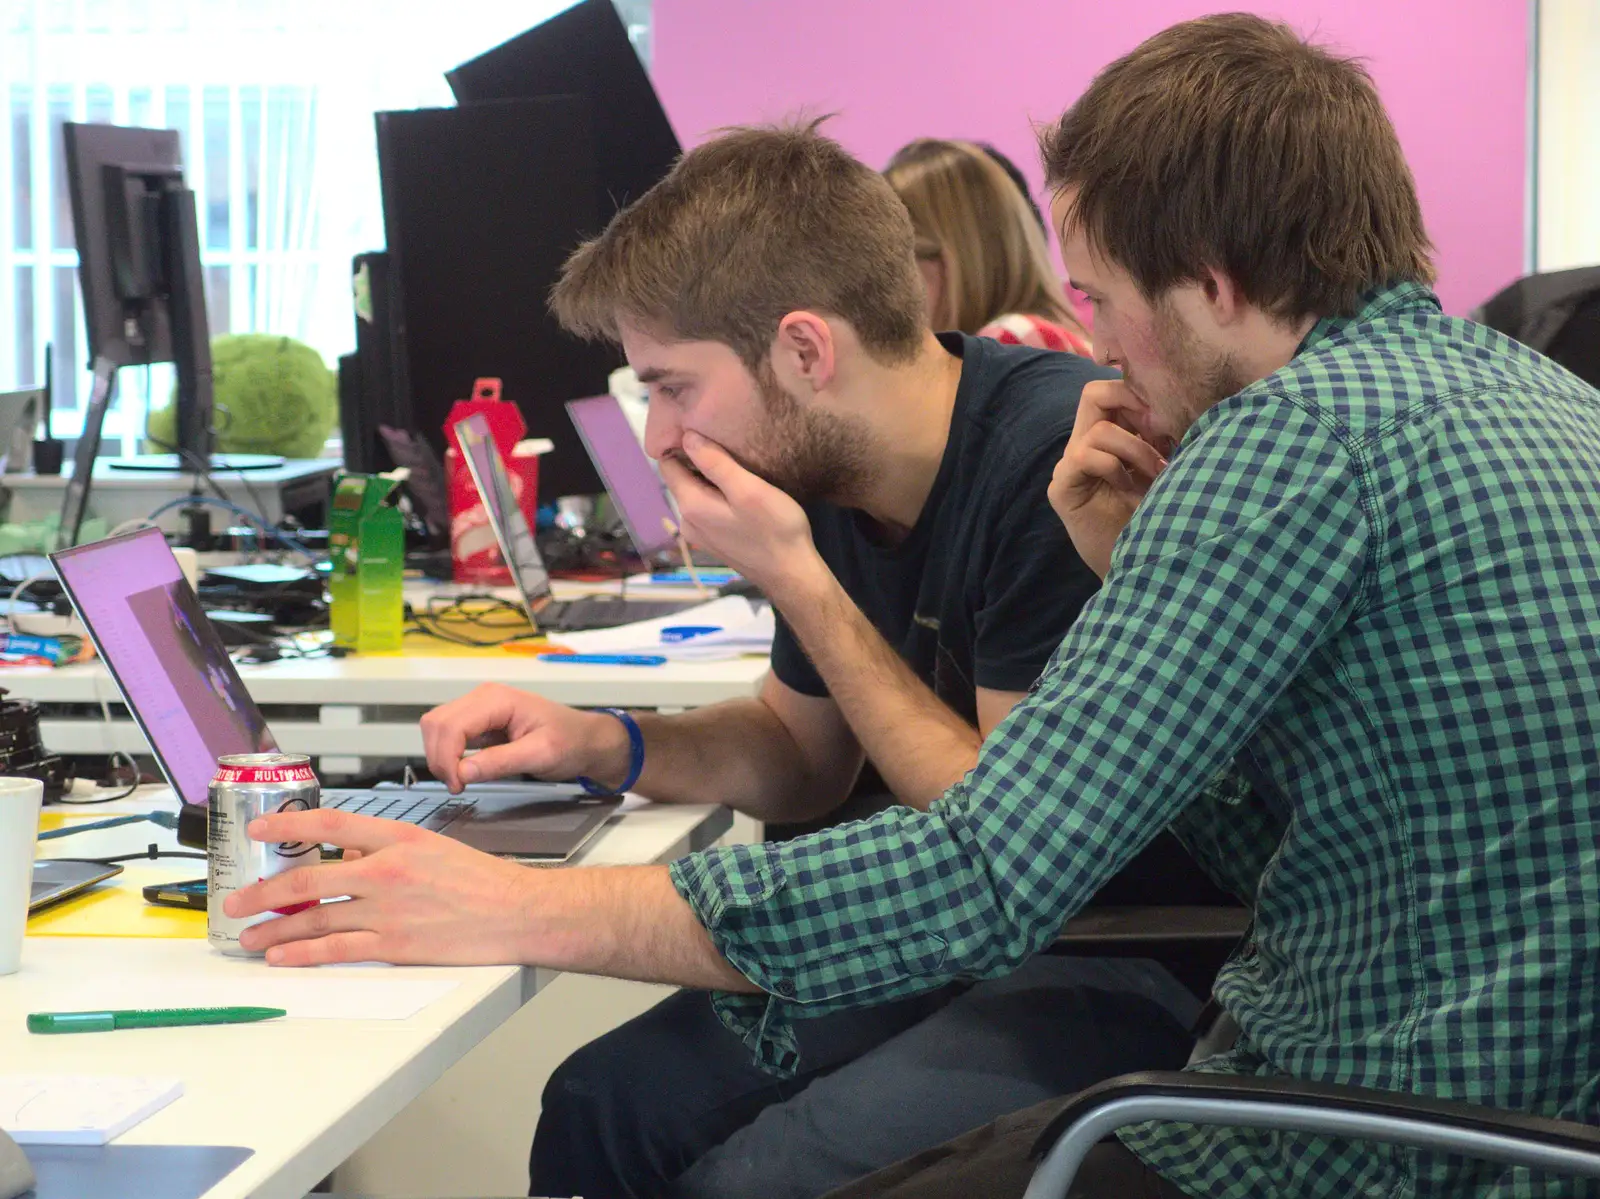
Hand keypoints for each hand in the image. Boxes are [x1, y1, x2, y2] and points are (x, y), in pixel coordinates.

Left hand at [224, 809, 537, 965]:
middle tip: (236, 899)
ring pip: (314, 919)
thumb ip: (386, 848)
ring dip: (274, 929)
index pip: (332, 823)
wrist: (517, 912)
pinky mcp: (394, 945)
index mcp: (399, 838)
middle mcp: (387, 870)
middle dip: (264, 891)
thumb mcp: (433, 846)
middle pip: (309, 878)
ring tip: (250, 936)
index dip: (289, 824)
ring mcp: (388, 910)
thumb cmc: (482, 881)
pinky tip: (282, 956)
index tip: (258, 829)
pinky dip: (303, 954)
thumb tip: (348, 856)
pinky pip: (336, 949)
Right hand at [420, 683, 629, 792]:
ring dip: (440, 756)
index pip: (450, 725)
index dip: (446, 757)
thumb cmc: (571, 741)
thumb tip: (463, 771)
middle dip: (439, 757)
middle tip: (459, 785)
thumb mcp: (541, 755)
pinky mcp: (479, 722)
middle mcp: (483, 698)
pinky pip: (450, 735)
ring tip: (461, 780)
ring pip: (437, 727)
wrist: (586, 740)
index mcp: (497, 699)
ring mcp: (479, 709)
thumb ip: (501, 762)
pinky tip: (465, 771)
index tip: (458, 785)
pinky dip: (448, 754)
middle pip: (436, 723)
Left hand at [658, 432, 826, 603]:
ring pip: (695, 494)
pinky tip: (738, 491)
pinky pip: (707, 508)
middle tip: (724, 441)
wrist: (792, 575)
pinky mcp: (715, 542)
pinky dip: (716, 494)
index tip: (703, 427)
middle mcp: (687, 521)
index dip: (681, 444)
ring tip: (734, 463)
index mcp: (691, 506)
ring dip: (709, 477)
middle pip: (681, 479)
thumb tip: (687, 436)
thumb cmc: (775, 529)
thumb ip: (715, 463)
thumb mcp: (748, 489)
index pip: (668, 465)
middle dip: (696, 459)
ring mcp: (700, 535)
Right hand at [1048, 380, 1170, 577]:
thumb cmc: (1159, 518)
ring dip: (1136, 449)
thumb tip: (1180, 403)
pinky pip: (1084, 456)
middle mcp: (1083, 446)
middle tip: (1159, 430)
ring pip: (1098, 430)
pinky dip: (1115, 468)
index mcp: (1108, 437)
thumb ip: (1162, 437)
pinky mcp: (1062, 488)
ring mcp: (1069, 467)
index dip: (1139, 391)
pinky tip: (1130, 491)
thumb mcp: (1166, 468)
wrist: (1143, 565)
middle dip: (1131, 404)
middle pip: (1093, 393)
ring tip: (1157, 473)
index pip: (1110, 391)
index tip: (1171, 415)